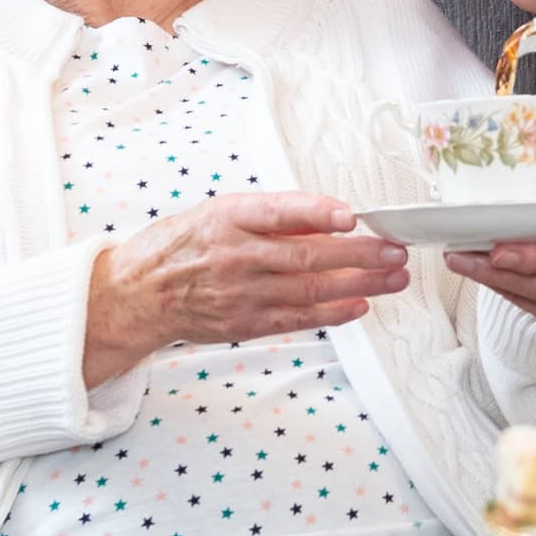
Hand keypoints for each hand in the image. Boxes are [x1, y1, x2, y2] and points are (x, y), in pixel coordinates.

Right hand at [87, 192, 408, 383]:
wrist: (139, 293)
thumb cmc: (183, 244)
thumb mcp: (218, 212)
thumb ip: (271, 216)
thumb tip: (330, 218)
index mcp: (227, 217)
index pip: (278, 212)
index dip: (318, 213)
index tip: (353, 217)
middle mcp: (235, 255)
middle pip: (307, 255)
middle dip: (360, 254)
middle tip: (396, 250)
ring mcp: (240, 293)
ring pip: (310, 289)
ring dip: (359, 283)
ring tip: (394, 277)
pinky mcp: (244, 323)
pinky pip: (296, 319)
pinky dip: (332, 312)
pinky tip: (360, 305)